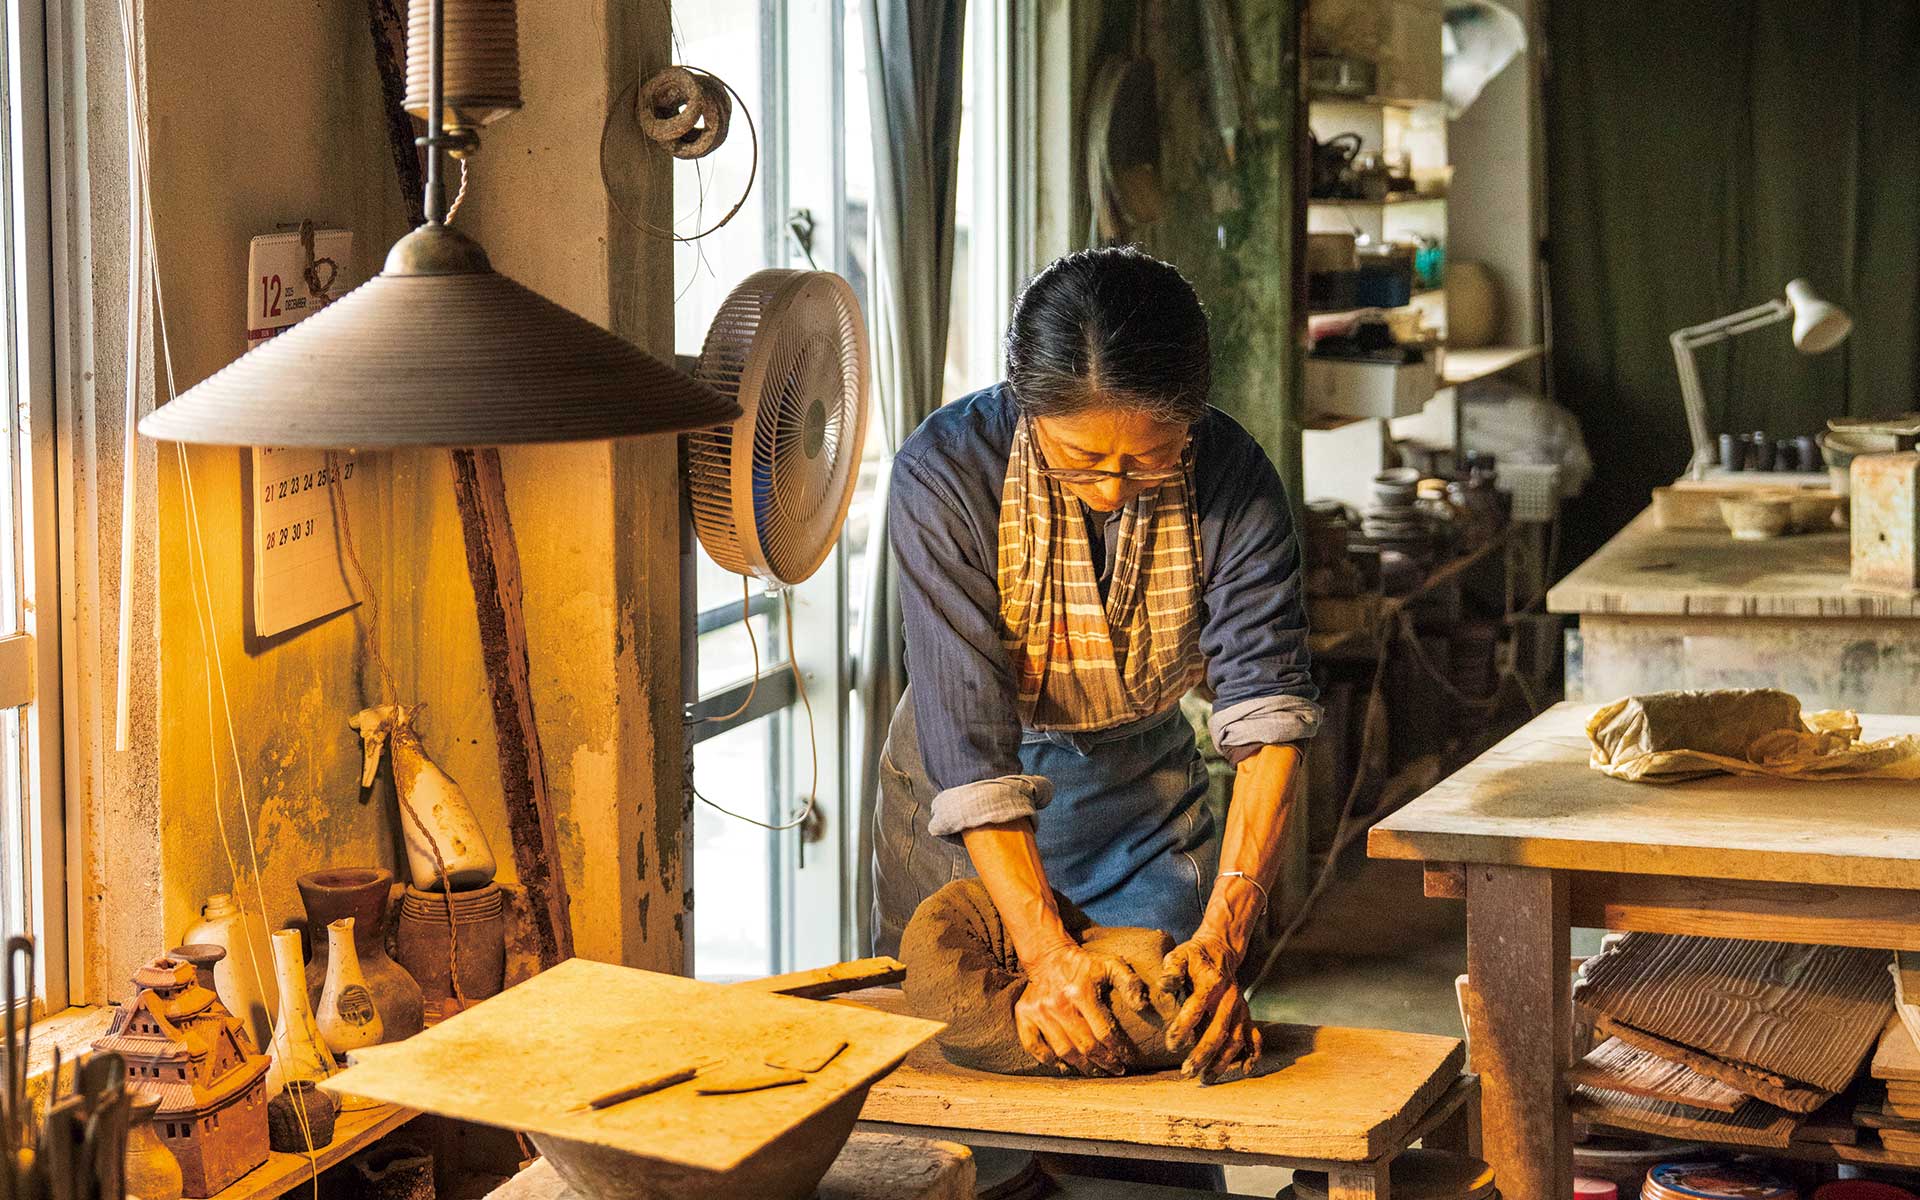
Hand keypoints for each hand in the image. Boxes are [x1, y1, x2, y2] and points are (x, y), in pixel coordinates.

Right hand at [1015, 942, 1150, 1076]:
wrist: (1048, 955)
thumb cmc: (1085, 965)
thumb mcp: (1111, 964)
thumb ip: (1130, 982)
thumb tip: (1143, 1006)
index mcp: (1081, 992)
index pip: (1104, 1032)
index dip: (1118, 1049)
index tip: (1128, 1059)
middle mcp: (1058, 1004)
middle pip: (1084, 1045)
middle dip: (1103, 1062)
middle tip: (1116, 1070)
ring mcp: (1039, 1011)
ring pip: (1063, 1051)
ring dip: (1081, 1066)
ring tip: (1096, 1071)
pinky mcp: (1024, 1015)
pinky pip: (1034, 1046)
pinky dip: (1048, 1060)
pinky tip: (1063, 1066)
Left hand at [1163, 931, 1262, 1083]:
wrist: (1220, 950)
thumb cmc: (1194, 957)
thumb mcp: (1179, 955)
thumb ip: (1172, 970)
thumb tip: (1164, 984)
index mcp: (1211, 982)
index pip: (1196, 1008)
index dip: (1183, 1027)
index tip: (1171, 1045)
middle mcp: (1229, 998)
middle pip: (1218, 1031)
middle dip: (1202, 1054)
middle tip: (1187, 1072)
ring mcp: (1240, 1009)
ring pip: (1235, 1039)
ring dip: (1223, 1061)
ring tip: (1206, 1078)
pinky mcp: (1246, 1016)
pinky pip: (1254, 1037)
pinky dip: (1252, 1054)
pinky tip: (1245, 1070)